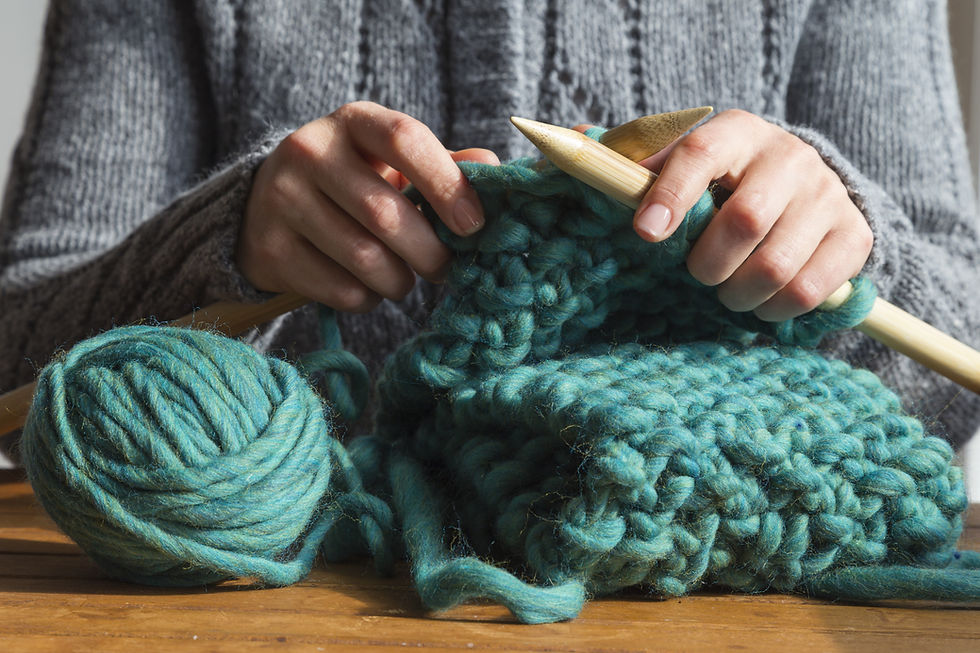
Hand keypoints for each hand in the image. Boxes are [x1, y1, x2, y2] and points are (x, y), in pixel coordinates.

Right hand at [237, 101, 498, 311]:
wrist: (268, 208)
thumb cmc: (356, 184)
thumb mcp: (395, 164)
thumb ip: (445, 166)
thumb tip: (494, 170)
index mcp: (353, 121)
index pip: (405, 139)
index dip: (446, 185)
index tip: (473, 225)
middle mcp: (309, 151)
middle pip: (385, 212)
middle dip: (429, 253)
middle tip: (444, 270)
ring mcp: (282, 199)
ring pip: (364, 259)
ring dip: (399, 282)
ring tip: (403, 279)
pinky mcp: (269, 249)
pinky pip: (340, 290)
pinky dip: (367, 299)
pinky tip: (367, 287)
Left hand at [633, 109, 872, 320]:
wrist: (801, 186)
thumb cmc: (719, 181)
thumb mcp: (677, 163)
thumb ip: (628, 160)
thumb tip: (571, 136)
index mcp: (736, 133)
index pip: (702, 153)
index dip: (672, 195)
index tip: (645, 232)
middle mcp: (789, 157)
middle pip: (746, 221)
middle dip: (708, 264)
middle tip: (698, 274)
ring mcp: (828, 195)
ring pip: (777, 265)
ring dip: (738, 294)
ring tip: (728, 292)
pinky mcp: (855, 235)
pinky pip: (810, 291)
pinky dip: (775, 309)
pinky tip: (761, 301)